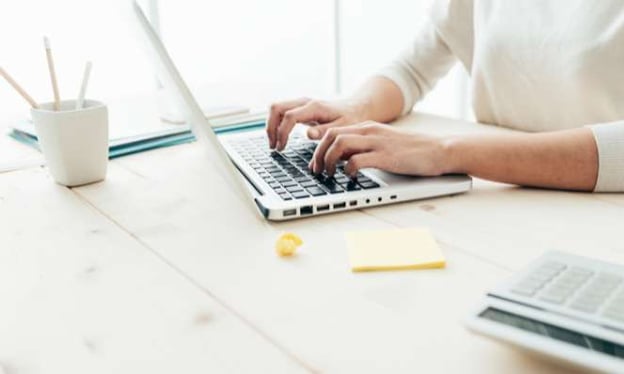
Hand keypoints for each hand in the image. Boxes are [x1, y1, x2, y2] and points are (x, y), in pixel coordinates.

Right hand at [266, 97, 367, 149]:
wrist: (356, 108)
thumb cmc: (351, 119)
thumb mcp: (342, 128)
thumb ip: (324, 131)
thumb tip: (307, 134)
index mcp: (314, 107)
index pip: (289, 117)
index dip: (282, 133)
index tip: (281, 148)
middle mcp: (305, 102)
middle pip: (276, 108)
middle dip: (270, 128)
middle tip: (274, 146)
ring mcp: (301, 103)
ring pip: (275, 108)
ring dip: (271, 125)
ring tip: (275, 144)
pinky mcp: (300, 108)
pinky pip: (281, 111)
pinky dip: (276, 124)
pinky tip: (280, 138)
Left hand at [309, 122, 451, 176]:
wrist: (439, 150)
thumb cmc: (412, 151)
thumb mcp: (382, 144)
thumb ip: (363, 147)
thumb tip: (342, 159)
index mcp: (367, 127)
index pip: (333, 131)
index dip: (318, 147)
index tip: (315, 163)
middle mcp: (369, 131)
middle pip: (331, 135)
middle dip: (318, 154)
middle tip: (317, 171)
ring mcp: (377, 143)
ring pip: (339, 144)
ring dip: (328, 161)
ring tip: (329, 174)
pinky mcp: (386, 157)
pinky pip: (357, 160)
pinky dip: (347, 170)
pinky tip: (349, 177)